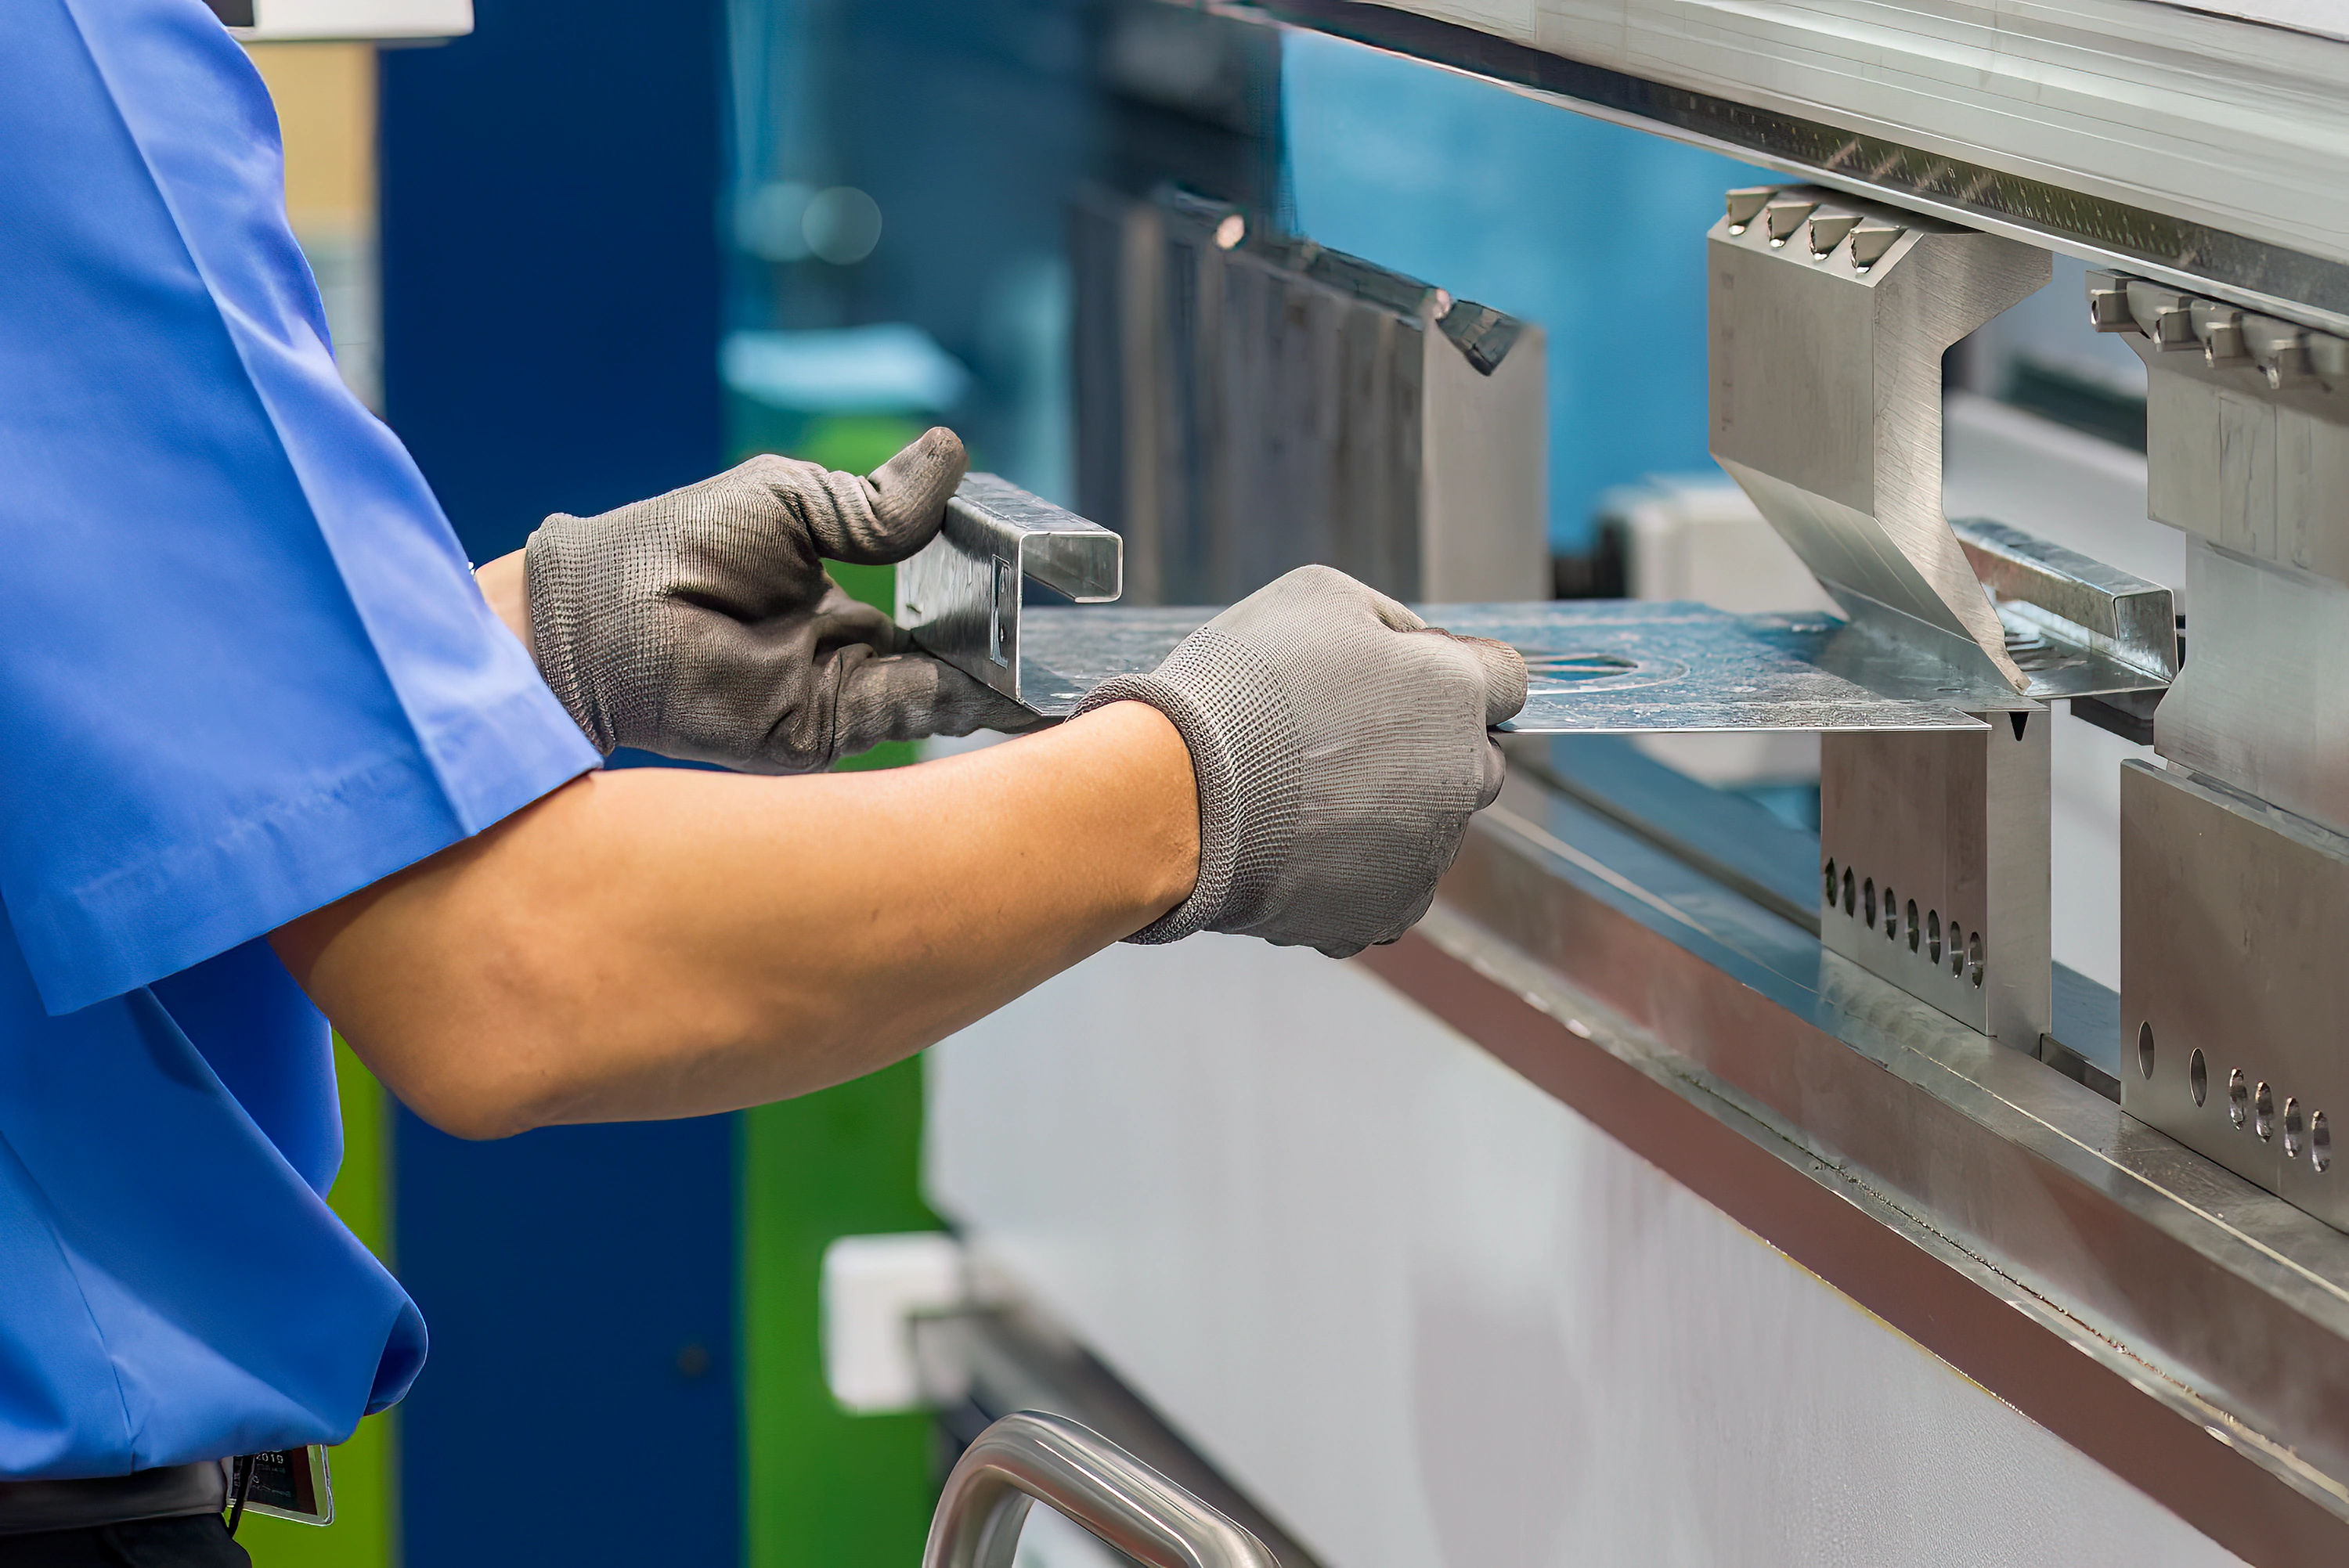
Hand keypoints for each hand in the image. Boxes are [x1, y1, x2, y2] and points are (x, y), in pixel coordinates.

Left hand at [523, 429, 1037, 771]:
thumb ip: (878, 505)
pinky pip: (904, 715)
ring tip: (1058, 654)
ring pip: (940, 694)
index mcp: (843, 600)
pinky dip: (956, 699)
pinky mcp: (823, 733)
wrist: (602, 614)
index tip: (1044, 587)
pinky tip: (1004, 676)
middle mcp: (849, 657)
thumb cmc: (678, 542)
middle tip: (1071, 631)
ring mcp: (839, 700)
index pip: (937, 609)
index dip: (989, 600)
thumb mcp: (793, 502)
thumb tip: (956, 455)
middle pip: (952, 660)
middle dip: (1007, 650)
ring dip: (995, 676)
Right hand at [1071, 564, 1526, 957]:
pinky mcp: (1384, 913)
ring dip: (1383, 814)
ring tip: (1299, 797)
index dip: (1454, 672)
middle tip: (1337, 740)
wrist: (1181, 792)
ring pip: (1425, 831)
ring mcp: (1428, 856)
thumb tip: (1417, 649)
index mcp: (1459, 694)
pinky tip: (1295, 846)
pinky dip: (1351, 875)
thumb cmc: (1243, 685)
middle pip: (1469, 761)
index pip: (1505, 681)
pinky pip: (1385, 891)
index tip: (1409, 679)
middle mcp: (1463, 779)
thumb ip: (1392, 624)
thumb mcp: (1321, 598)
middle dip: (1423, 749)